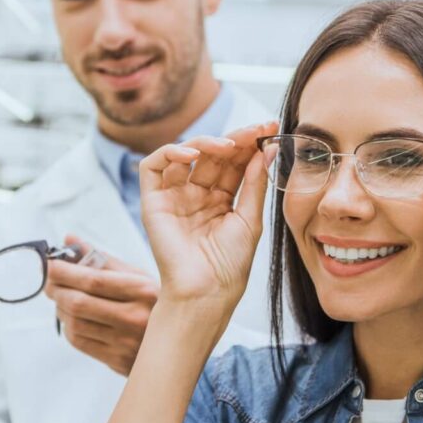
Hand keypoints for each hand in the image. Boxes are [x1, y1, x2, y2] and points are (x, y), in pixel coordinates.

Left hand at [45, 235, 158, 375]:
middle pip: (78, 302)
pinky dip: (68, 327)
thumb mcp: (138, 276)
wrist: (180, 342)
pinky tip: (72, 318)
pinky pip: (80, 342)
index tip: (50, 265)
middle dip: (55, 290)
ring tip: (61, 299)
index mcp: (143, 290)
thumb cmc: (154, 303)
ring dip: (59, 309)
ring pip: (74, 324)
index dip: (64, 272)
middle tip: (49, 282)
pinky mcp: (118, 361)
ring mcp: (127, 343)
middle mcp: (136, 317)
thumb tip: (69, 239)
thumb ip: (102, 258)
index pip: (92, 279)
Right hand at [139, 122, 277, 307]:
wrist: (206, 293)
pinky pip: (153, 166)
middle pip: (212, 155)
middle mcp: (196, 194)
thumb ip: (255, 183)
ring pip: (185, 154)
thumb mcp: (250, 220)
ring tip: (229, 145)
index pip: (233, 162)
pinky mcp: (152, 201)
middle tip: (256, 129)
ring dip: (207, 142)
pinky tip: (192, 154)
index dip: (250, 144)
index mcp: (220, 200)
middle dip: (235, 139)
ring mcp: (174, 196)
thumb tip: (266, 149)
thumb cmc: (229, 265)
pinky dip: (170, 153)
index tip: (270, 129)